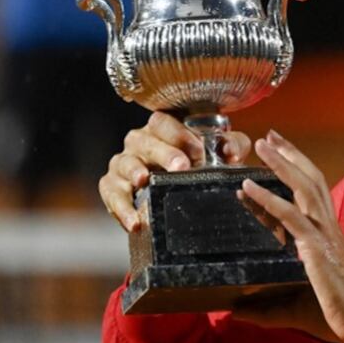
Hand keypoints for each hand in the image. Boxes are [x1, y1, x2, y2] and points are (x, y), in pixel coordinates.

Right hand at [99, 112, 250, 231]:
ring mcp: (124, 163)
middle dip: (163, 153)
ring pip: (123, 163)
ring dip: (133, 171)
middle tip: (180, 167)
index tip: (199, 151)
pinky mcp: (112, 186)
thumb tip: (232, 152)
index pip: (163, 122)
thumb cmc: (201, 163)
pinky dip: (121, 208)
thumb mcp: (221, 151)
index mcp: (162, 129)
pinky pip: (110, 194)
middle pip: (144, 140)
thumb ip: (233, 146)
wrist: (178, 192)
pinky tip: (135, 221)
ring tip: (143, 181)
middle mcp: (140, 142)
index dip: (179, 134)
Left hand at [238, 130, 343, 342]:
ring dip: (280, 163)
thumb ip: (270, 297)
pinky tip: (249, 186)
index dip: (297, 167)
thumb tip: (238, 306)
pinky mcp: (315, 246)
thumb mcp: (300, 295)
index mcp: (328, 231)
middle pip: (310, 177)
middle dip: (290, 154)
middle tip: (269, 135)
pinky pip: (290, 216)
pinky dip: (268, 198)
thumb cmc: (337, 309)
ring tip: (260, 145)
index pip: (313, 189)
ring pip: (303, 186)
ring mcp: (323, 233)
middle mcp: (328, 225)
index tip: (279, 150)